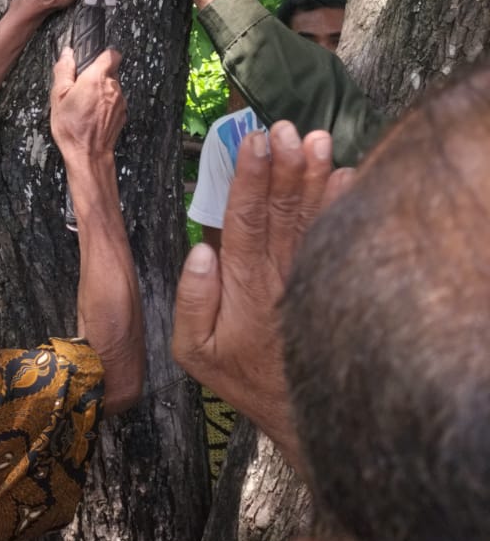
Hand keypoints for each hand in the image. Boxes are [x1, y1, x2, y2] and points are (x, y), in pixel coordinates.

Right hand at [50, 47, 125, 159]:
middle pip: (110, 71)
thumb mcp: (58, 97)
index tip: (91, 60)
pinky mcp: (122, 114)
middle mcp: (113, 87)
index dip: (101, 54)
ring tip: (84, 104)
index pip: (111, 53)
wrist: (88, 154)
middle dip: (97, 76)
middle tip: (80, 87)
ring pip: (113, 87)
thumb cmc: (73, 128)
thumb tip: (67, 54)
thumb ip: (64, 71)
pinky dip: (106, 105)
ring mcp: (120, 102)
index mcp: (97, 78)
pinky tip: (92, 115)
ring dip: (101, 91)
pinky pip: (114, 102)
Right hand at [171, 123, 353, 462]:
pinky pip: (335, 239)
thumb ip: (192, 300)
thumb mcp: (193, 349)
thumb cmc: (240, 374)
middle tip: (286, 129)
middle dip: (284, 166)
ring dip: (314, 178)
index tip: (254, 141)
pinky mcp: (328, 279)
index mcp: (243, 285)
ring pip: (311, 218)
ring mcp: (307, 276)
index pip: (245, 221)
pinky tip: (348, 177)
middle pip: (282, 211)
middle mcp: (278, 275)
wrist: (299, 411)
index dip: (250, 178)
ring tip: (317, 140)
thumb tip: (201, 249)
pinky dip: (343, 207)